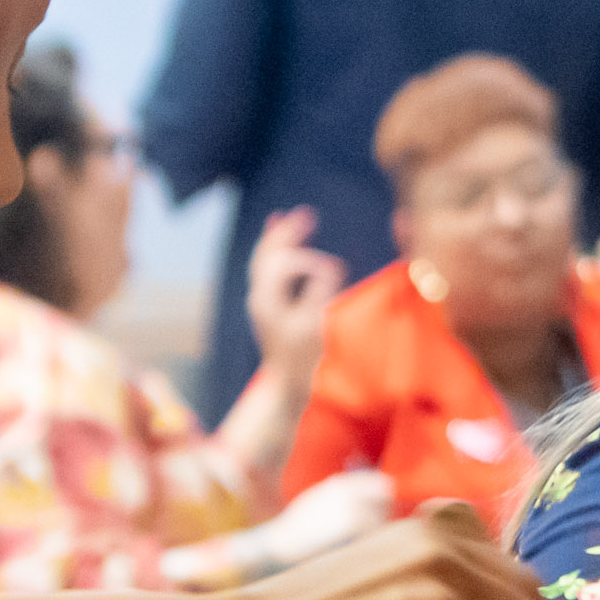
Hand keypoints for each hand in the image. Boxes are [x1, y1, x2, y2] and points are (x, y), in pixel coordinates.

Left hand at [242, 206, 346, 389]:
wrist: (287, 385)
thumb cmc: (303, 360)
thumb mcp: (315, 326)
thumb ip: (321, 293)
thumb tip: (331, 268)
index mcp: (267, 300)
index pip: (287, 264)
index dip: (313, 263)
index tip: (339, 272)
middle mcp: (259, 295)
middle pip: (268, 253)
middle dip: (287, 233)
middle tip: (308, 214)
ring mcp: (262, 299)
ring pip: (265, 258)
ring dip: (280, 236)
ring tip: (290, 216)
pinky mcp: (268, 303)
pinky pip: (268, 267)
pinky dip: (275, 248)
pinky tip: (277, 230)